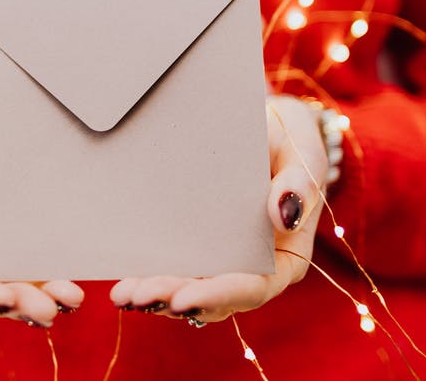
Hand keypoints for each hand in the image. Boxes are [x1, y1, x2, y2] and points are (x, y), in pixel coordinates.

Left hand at [109, 94, 329, 323]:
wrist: (266, 126)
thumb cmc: (289, 139)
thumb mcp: (302, 151)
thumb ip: (299, 182)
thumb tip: (283, 216)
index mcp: (285, 255)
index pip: (254, 287)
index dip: (219, 296)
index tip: (185, 299)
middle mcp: (253, 267)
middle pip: (213, 297)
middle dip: (174, 299)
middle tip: (138, 296)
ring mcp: (221, 259)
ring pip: (189, 290)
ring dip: (155, 296)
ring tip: (123, 295)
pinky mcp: (195, 245)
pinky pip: (173, 268)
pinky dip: (148, 276)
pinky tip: (123, 282)